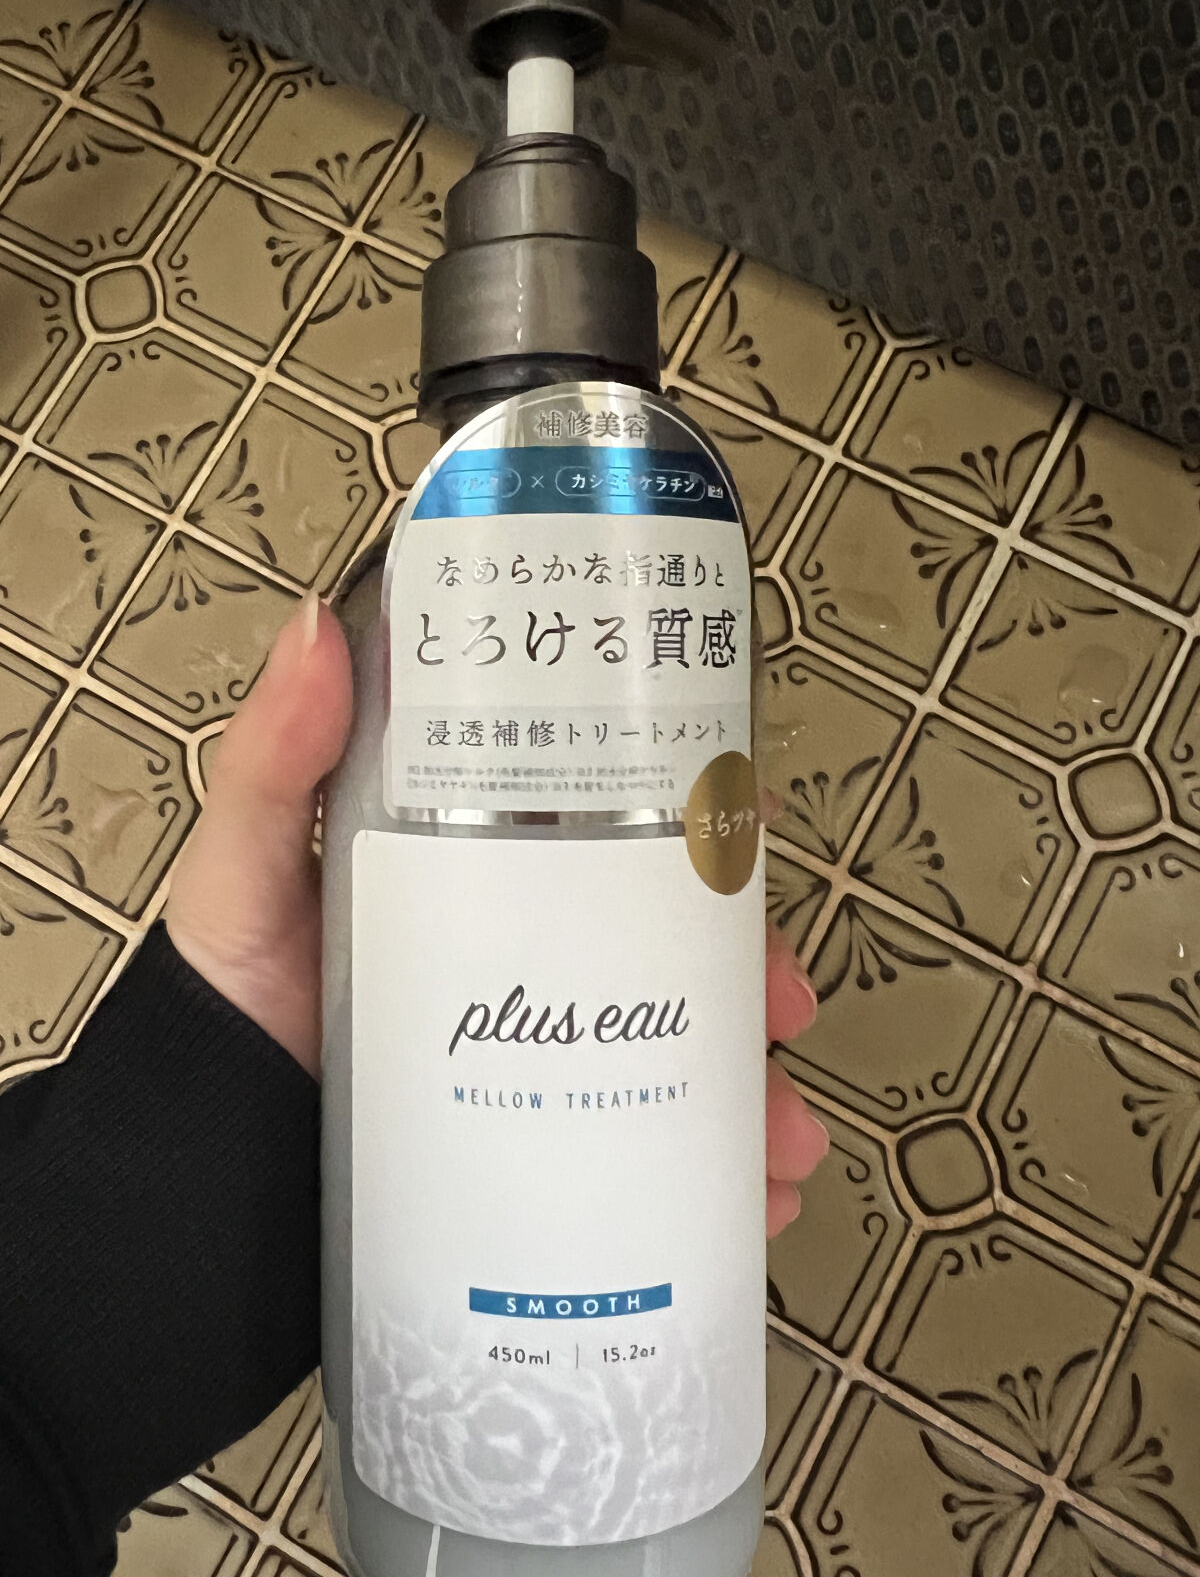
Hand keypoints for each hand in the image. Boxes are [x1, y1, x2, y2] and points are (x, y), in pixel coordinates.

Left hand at [167, 596, 827, 1233]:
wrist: (207, 1166)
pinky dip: (721, 1178)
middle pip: (678, 941)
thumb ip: (274, 762)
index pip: (614, 819)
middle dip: (753, 969)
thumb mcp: (248, 870)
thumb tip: (319, 626)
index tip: (753, 819)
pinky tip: (753, 1201)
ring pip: (688, 1051)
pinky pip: (658, 1153)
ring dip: (757, 1087)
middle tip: (784, 997)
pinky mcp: (548, 1140)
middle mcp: (532, 951)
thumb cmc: (229, 1003)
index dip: (700, 815)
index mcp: (485, 867)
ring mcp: (547, 1052)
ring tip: (779, 1136)